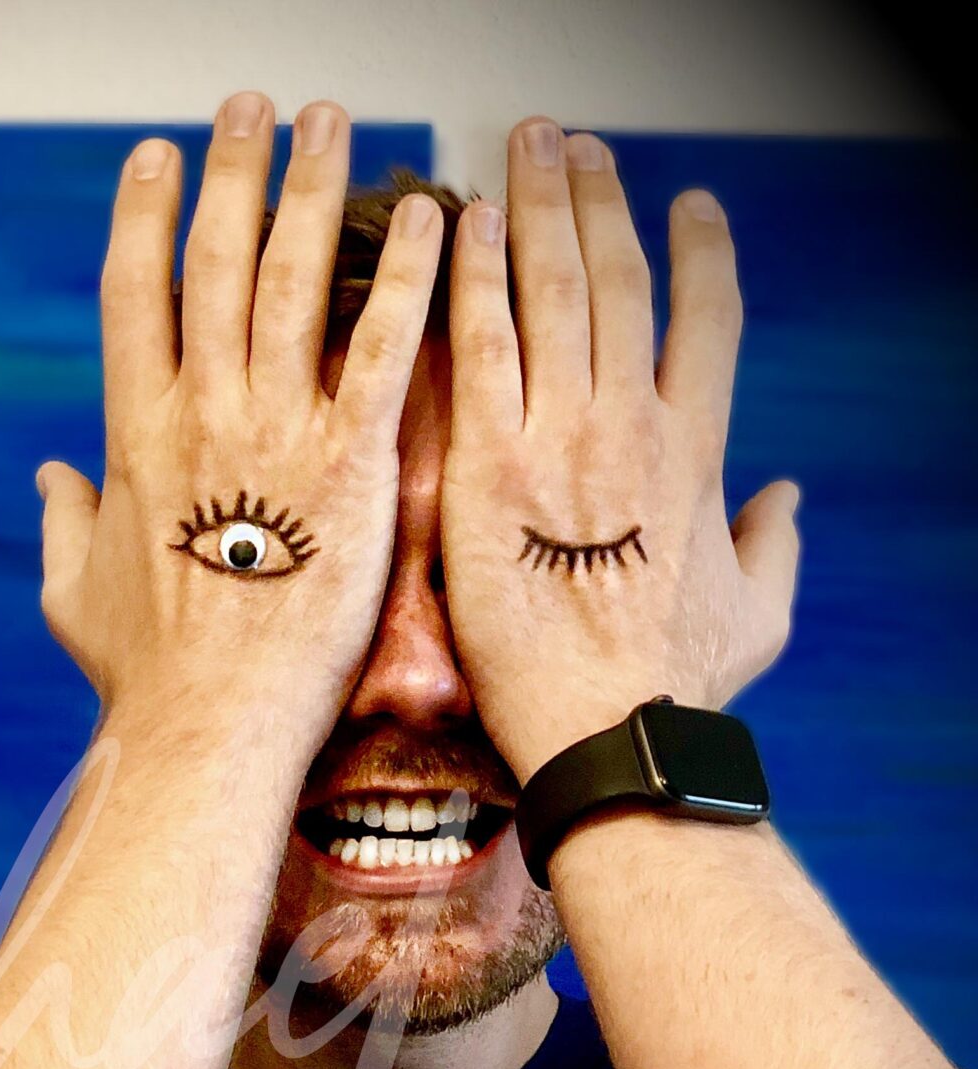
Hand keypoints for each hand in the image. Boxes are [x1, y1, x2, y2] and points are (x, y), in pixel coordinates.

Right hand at [37, 95, 443, 767]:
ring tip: (331, 123)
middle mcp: (203, 415)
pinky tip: (431, 219)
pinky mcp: (352, 468)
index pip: (135, 295)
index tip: (159, 158)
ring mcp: (277, 435)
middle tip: (256, 108)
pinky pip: (387, 349)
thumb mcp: (71, 594)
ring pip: (296, 280)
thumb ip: (60, 521)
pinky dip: (410, 277)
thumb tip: (49, 474)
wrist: (209, 731)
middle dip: (235, 172)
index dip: (145, 217)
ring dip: (315, 189)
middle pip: (217, 262)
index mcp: (133, 437)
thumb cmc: (141, 681)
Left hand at [440, 121, 799, 783]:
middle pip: (617, 280)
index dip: (699, 251)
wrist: (608, 740)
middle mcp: (629, 428)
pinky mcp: (487, 472)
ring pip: (549, 291)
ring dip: (535, 208)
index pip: (706, 319)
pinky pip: (479, 351)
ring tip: (524, 151)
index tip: (686, 203)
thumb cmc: (678, 692)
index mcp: (695, 453)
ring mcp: (558, 444)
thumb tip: (786, 497)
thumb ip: (774, 547)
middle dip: (596, 199)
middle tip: (574, 146)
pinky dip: (473, 280)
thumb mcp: (756, 617)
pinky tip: (463, 226)